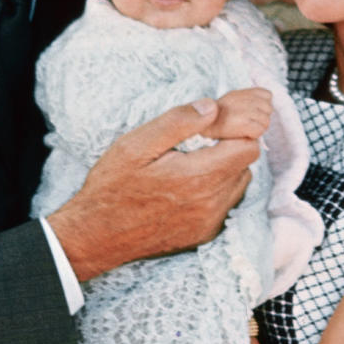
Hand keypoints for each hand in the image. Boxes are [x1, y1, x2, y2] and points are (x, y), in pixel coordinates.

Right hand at [46, 98, 260, 280]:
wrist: (96, 236)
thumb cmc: (112, 187)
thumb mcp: (136, 145)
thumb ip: (177, 122)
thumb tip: (213, 107)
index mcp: (198, 177)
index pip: (248, 145)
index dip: (236, 128)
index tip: (212, 125)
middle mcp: (211, 203)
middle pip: (246, 163)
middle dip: (230, 145)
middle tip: (201, 140)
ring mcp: (209, 222)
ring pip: (239, 183)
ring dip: (226, 167)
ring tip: (194, 161)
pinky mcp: (205, 234)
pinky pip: (226, 203)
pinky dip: (217, 189)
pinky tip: (190, 184)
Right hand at [202, 87, 271, 140]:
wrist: (204, 129)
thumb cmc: (219, 119)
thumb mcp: (232, 101)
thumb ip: (248, 98)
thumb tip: (268, 99)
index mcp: (240, 93)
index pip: (267, 95)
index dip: (264, 105)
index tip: (255, 112)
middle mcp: (242, 99)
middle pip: (268, 108)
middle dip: (262, 118)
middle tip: (250, 123)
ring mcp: (242, 111)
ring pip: (266, 121)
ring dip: (259, 127)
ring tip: (247, 129)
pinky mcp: (242, 124)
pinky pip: (259, 130)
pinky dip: (254, 134)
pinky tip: (244, 134)